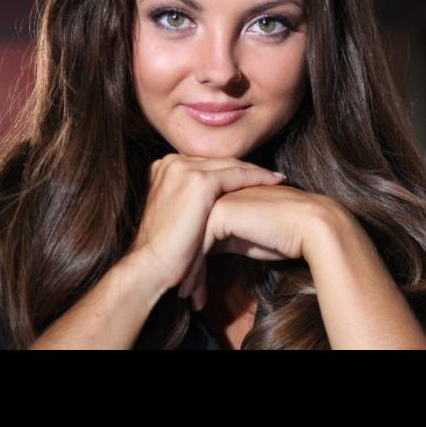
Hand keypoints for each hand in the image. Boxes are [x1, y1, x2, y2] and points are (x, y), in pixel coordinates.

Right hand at [128, 153, 286, 294]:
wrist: (148, 264)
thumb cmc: (163, 250)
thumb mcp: (174, 214)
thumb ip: (187, 200)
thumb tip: (209, 202)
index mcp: (164, 167)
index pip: (206, 164)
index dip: (230, 170)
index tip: (251, 175)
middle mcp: (172, 162)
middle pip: (218, 162)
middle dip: (245, 169)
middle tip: (271, 175)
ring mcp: (184, 168)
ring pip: (230, 165)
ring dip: (256, 172)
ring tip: (276, 178)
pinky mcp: (198, 181)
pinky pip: (237, 175)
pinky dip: (258, 177)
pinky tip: (274, 182)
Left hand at [177, 182, 334, 310]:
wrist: (309, 225)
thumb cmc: (284, 234)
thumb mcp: (245, 237)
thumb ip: (223, 236)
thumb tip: (202, 253)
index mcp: (221, 195)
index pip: (194, 227)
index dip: (190, 256)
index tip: (187, 284)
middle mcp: (215, 193)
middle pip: (188, 233)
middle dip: (184, 265)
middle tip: (182, 294)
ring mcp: (216, 199)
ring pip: (189, 240)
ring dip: (187, 271)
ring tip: (186, 296)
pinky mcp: (221, 212)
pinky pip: (198, 246)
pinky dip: (195, 272)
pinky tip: (197, 294)